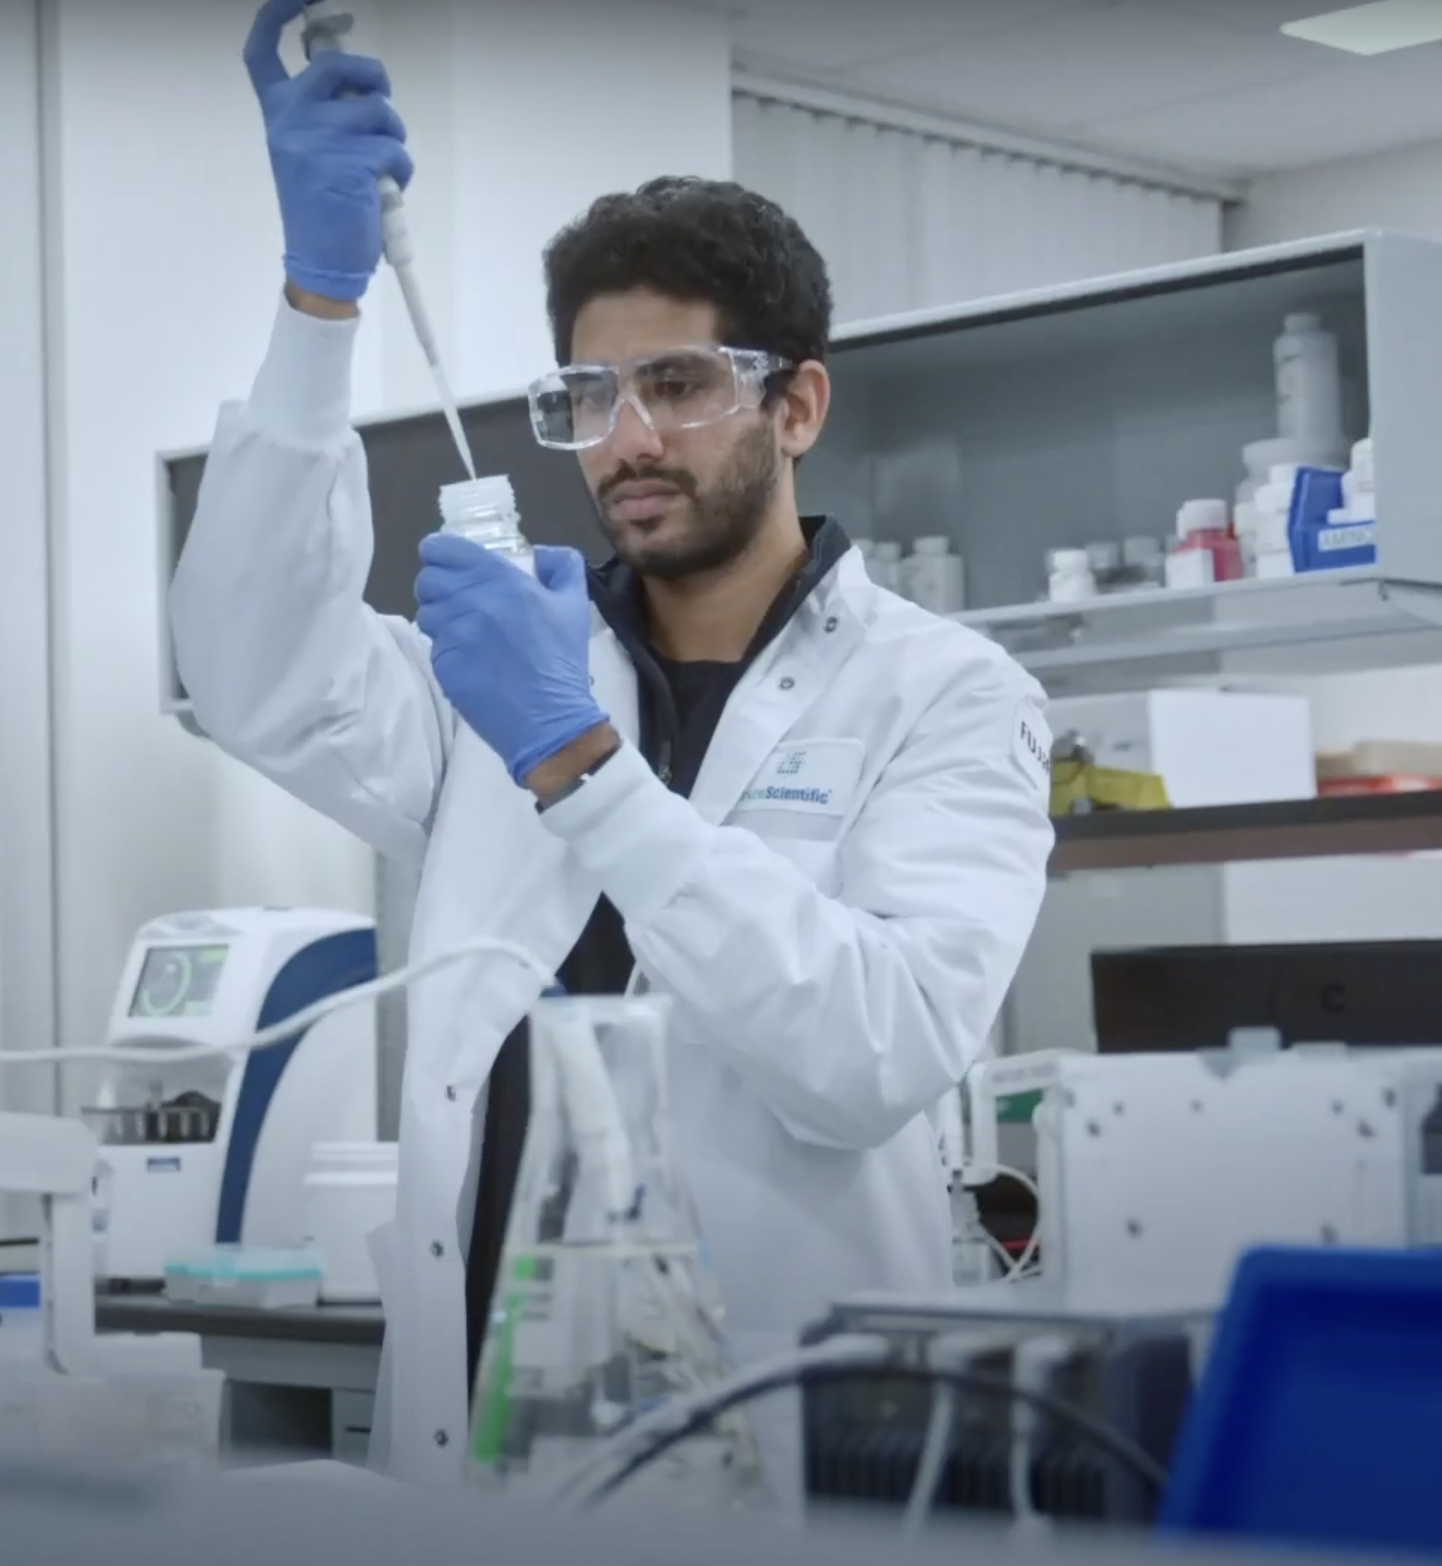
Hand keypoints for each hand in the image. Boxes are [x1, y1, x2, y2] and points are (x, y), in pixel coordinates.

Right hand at [243, 0, 413, 302]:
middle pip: (336, 65)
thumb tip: (359, 79)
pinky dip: (402, 170)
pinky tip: (386, 189)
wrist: (321, 264)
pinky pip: (394, 148)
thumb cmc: (324, 208)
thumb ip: (324, 113)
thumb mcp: (310, 152)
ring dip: (394, 136)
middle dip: (373, 76)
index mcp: (279, 114)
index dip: (278, 12)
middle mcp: (292, 121)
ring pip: (378, 110)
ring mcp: (319, 141)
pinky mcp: (350, 165)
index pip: (263, 49)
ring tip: (383, 167)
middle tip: (382, 102)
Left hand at [415, 538, 610, 787]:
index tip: (451, 565)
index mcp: (502, 580)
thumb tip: (540, 552)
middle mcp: (472, 602)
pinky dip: (447, 648)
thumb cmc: (562, 661)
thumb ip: (562, 566)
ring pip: (426, 612)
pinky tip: (470, 659)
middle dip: (440, 587)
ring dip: (441, 618)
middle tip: (460, 601)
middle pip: (428, 580)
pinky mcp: (443, 664)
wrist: (550, 719)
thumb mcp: (575, 606)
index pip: (443, 549)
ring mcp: (454, 635)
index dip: (441, 553)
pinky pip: (433, 645)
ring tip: (465, 631)